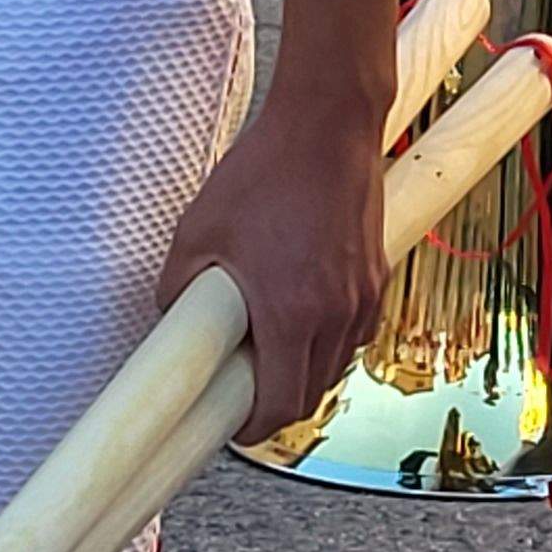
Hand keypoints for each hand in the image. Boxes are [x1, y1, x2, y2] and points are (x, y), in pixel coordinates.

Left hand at [157, 92, 388, 439]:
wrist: (328, 122)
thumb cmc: (265, 170)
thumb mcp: (197, 232)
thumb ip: (178, 290)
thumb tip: (174, 321)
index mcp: (292, 314)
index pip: (281, 407)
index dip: (250, 429)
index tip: (231, 424)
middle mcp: (337, 313)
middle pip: (311, 394)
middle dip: (275, 402)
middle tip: (242, 387)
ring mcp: (364, 293)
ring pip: (337, 363)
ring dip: (305, 371)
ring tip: (271, 346)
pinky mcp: (377, 272)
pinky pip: (356, 329)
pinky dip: (330, 338)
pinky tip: (304, 312)